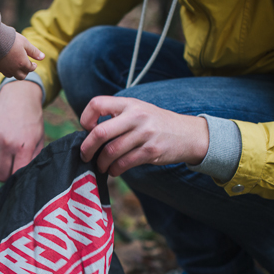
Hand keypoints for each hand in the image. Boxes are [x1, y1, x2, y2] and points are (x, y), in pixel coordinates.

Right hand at [0, 33, 44, 79]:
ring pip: (13, 76)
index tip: (34, 63)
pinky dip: (8, 70)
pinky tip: (8, 64)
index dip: (33, 66)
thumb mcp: (25, 43)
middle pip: (22, 76)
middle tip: (26, 66)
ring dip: (16, 72)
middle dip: (26, 72)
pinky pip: (5, 72)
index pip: (30, 69)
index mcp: (23, 63)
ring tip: (17, 66)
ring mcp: (5, 69)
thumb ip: (34, 51)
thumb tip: (43, 57)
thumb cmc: (11, 40)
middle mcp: (14, 69)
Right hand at [0, 81, 44, 180]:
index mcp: (23, 147)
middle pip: (0, 174)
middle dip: (5, 175)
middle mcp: (6, 143)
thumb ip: (33, 160)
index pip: (15, 175)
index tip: (18, 177)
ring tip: (6, 154)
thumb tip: (24, 177)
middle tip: (10, 169)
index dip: (17, 178)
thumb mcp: (39, 140)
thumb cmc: (32, 122)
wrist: (19, 98)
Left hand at [78, 96, 208, 176]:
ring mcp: (145, 133)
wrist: (188, 134)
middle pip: (100, 132)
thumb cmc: (154, 124)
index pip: (97, 104)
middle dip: (87, 148)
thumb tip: (88, 135)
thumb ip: (116, 117)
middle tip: (85, 156)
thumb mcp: (137, 110)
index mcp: (129, 103)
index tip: (86, 130)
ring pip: (111, 152)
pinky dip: (114, 170)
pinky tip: (114, 170)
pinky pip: (124, 163)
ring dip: (101, 163)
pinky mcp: (151, 151)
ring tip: (102, 166)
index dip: (85, 118)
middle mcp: (136, 116)